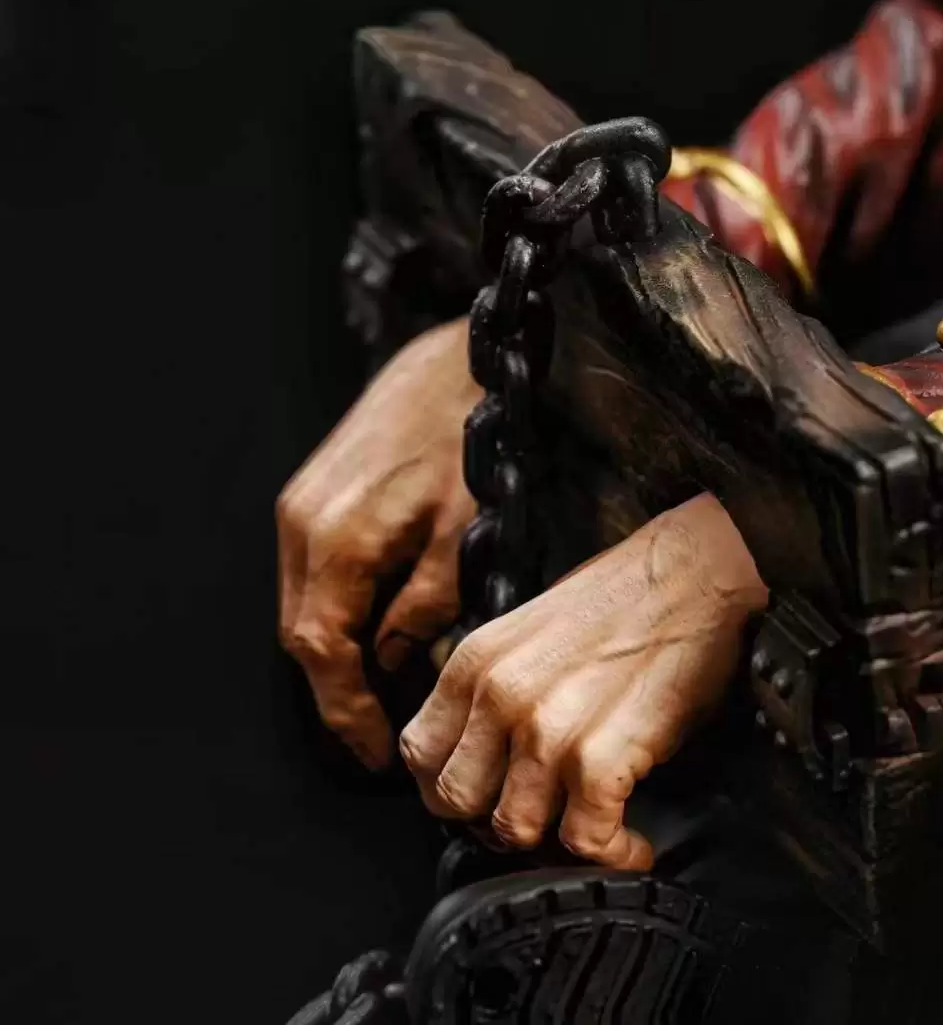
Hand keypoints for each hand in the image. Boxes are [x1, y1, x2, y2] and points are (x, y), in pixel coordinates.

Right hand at [277, 319, 478, 768]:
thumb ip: (428, 605)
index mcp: (339, 542)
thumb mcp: (468, 532)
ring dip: (338, 657)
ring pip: (305, 608)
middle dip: (340, 694)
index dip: (347, 713)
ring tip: (385, 696)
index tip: (375, 755)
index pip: (325, 654)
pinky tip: (379, 633)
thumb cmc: (472, 439)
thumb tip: (398, 664)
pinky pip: (312, 576)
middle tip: (382, 738)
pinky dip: (338, 614)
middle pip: (304, 637)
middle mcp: (301, 526)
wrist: (453, 360)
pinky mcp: (309, 494)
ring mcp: (298, 507)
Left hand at [398, 493, 766, 868]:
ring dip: (560, 845)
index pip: (420, 757)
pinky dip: (612, 854)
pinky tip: (632, 844)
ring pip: (516, 831)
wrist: (698, 572)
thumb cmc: (630, 598)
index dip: (453, 790)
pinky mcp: (600, 757)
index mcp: (475, 663)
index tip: (487, 800)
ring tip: (594, 834)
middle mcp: (500, 697)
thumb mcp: (532, 630)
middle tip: (544, 821)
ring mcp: (546, 730)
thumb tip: (492, 747)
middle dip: (498, 823)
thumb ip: (498, 686)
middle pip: (458, 805)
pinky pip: (585, 840)